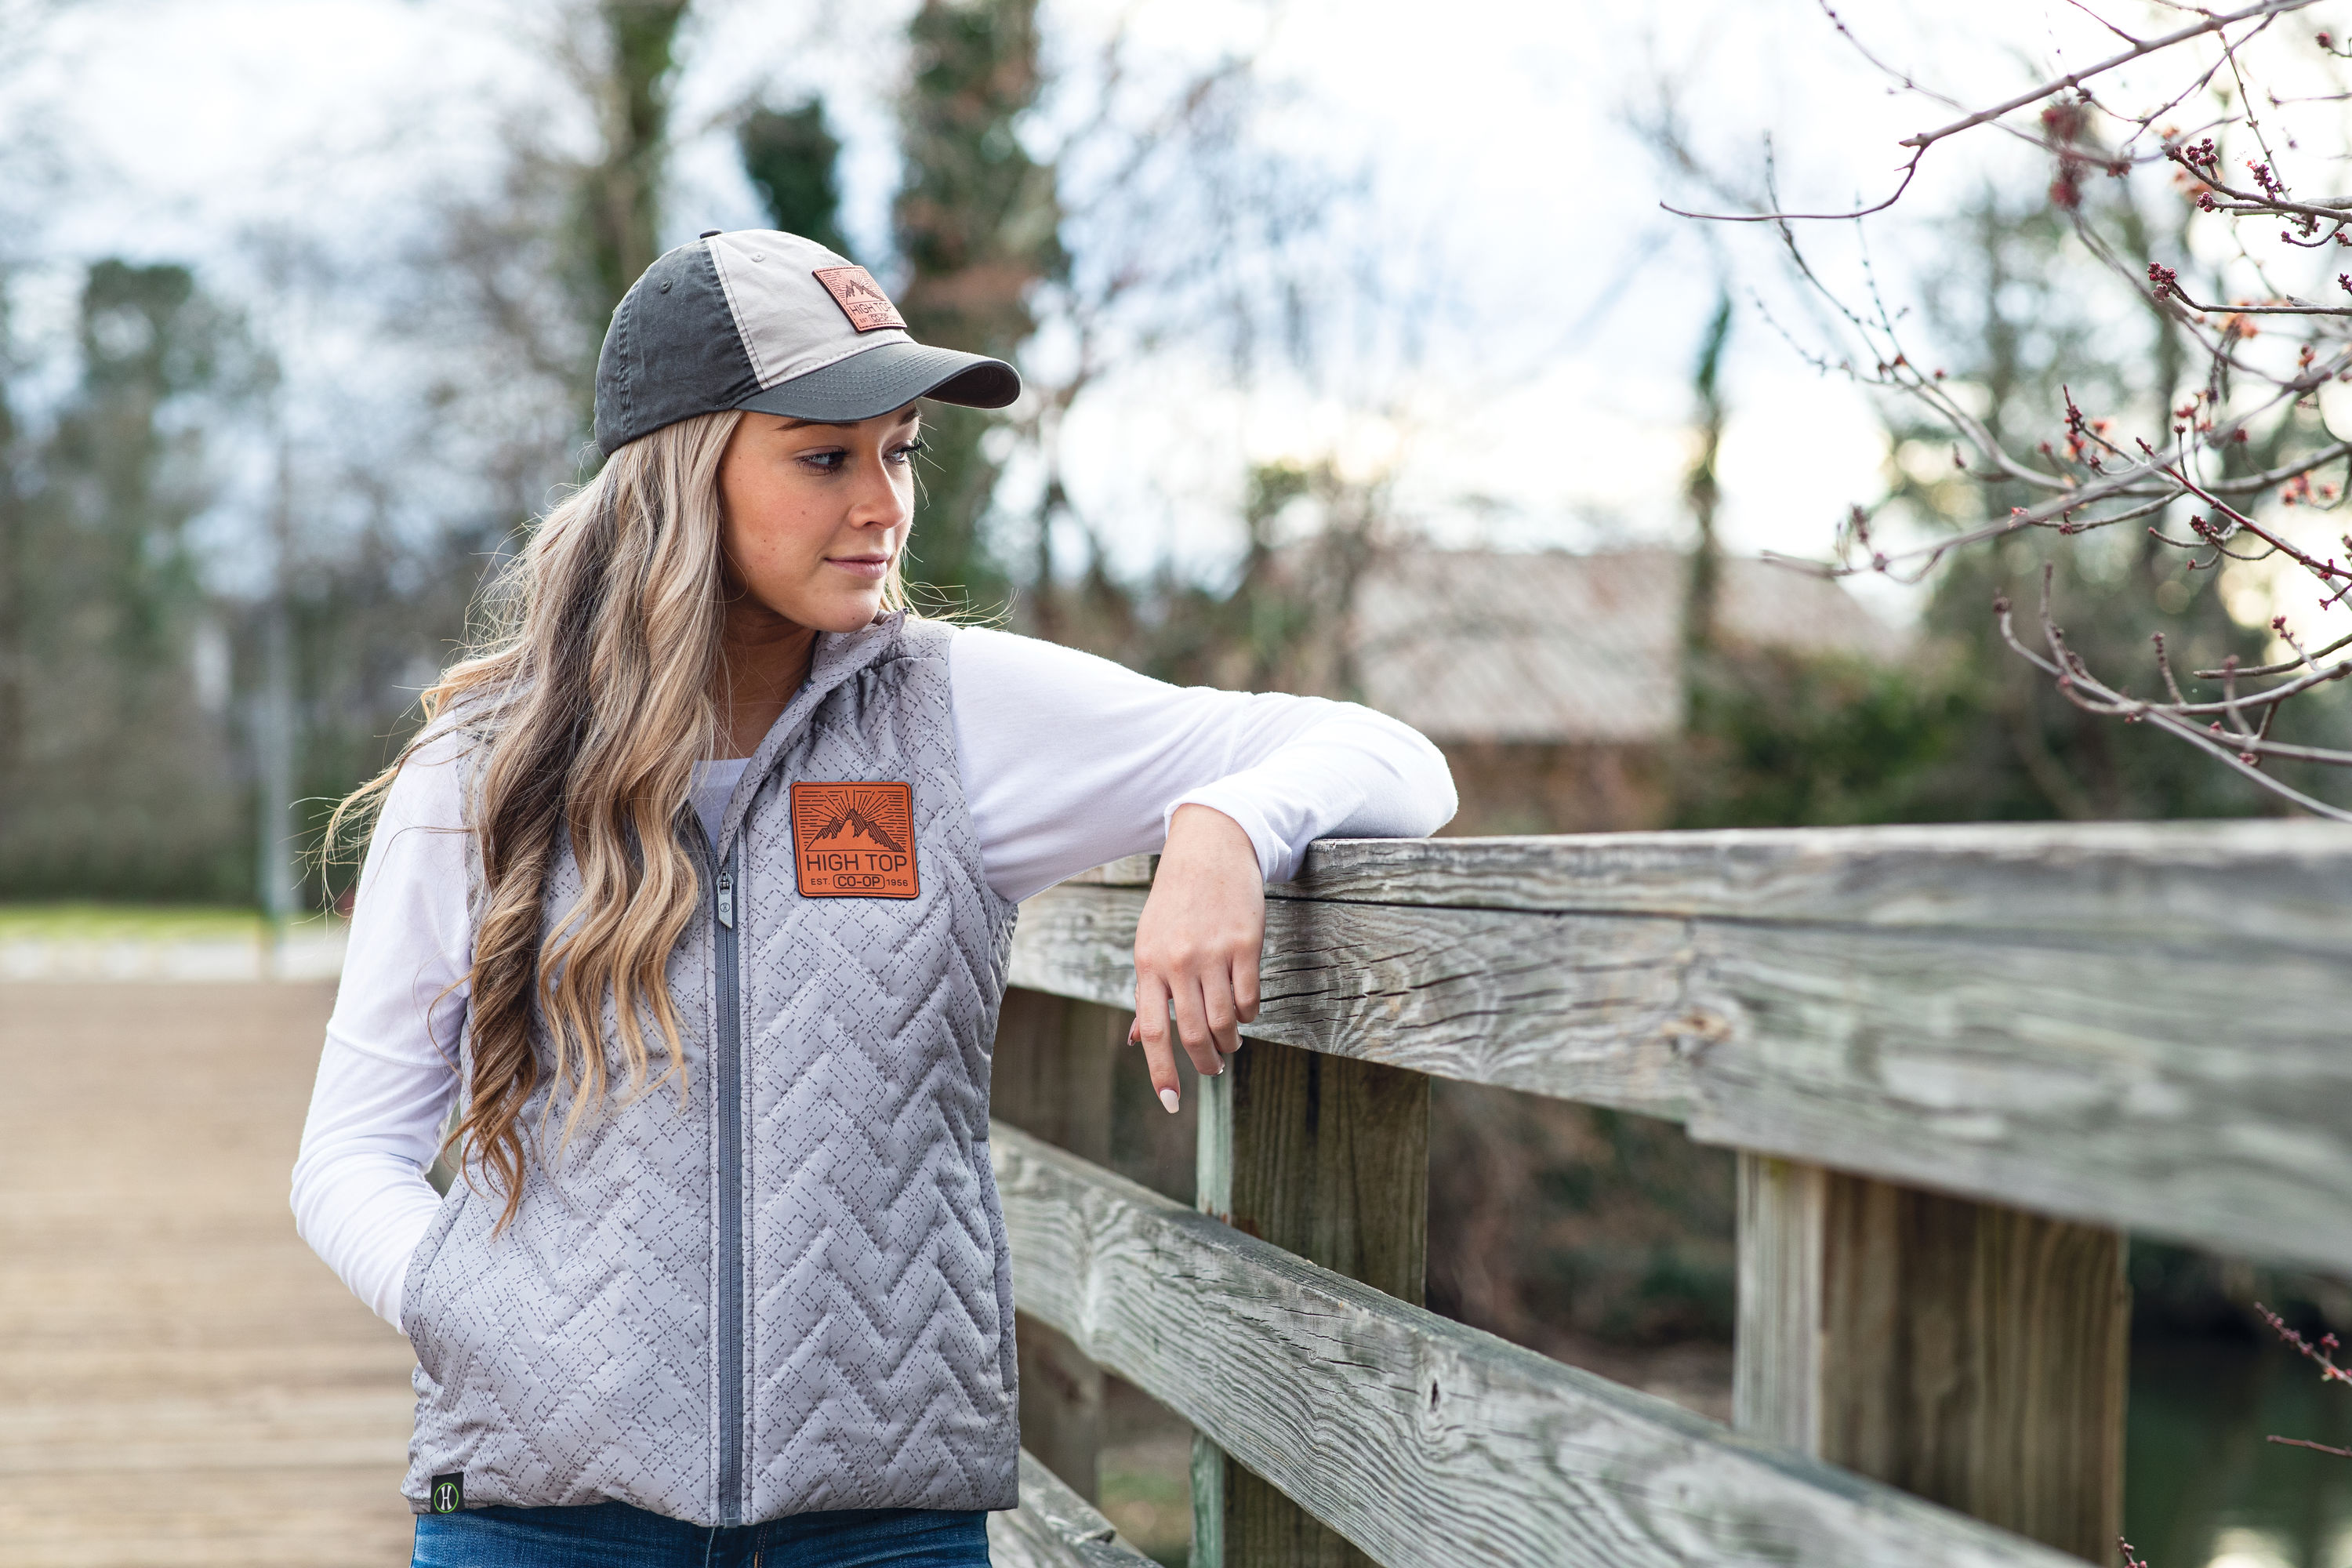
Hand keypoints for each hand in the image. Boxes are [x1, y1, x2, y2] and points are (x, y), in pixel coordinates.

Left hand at [1129, 804, 1264, 1112]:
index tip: (1172, 1101)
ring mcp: (1213, 953)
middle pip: (1193, 1033)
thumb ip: (1147, 992)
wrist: (1210, 848)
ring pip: (1225, 1021)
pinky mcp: (1246, 944)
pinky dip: (1248, 1015)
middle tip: (1213, 1067)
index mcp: (1148, 964)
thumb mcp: (1150, 943)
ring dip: (1229, 1042)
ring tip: (1230, 1042)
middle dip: (1205, 1062)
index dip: (1161, 1071)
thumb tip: (1137, 1041)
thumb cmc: (1176, 902)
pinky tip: (1245, 1012)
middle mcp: (1178, 961)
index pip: (1153, 1031)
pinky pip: (1249, 999)